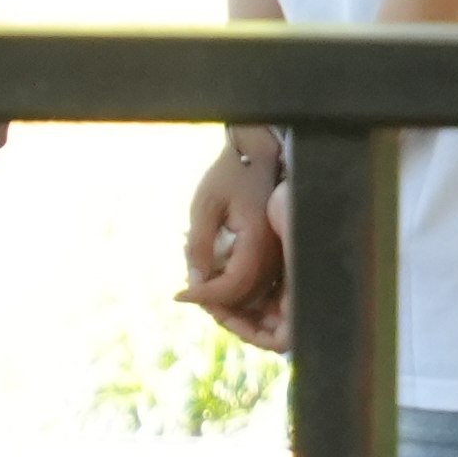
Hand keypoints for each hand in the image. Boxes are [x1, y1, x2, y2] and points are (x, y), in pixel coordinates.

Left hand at [179, 131, 291, 352]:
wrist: (257, 156)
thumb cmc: (229, 175)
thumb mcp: (205, 205)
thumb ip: (200, 244)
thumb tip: (195, 280)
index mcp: (259, 241)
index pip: (233, 285)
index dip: (205, 296)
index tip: (178, 294)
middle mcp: (275, 253)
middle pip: (245, 297)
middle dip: (213, 300)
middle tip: (186, 290)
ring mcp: (279, 255)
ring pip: (252, 294)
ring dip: (223, 295)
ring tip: (197, 278)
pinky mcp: (276, 254)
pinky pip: (256, 282)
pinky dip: (232, 284)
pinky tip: (214, 269)